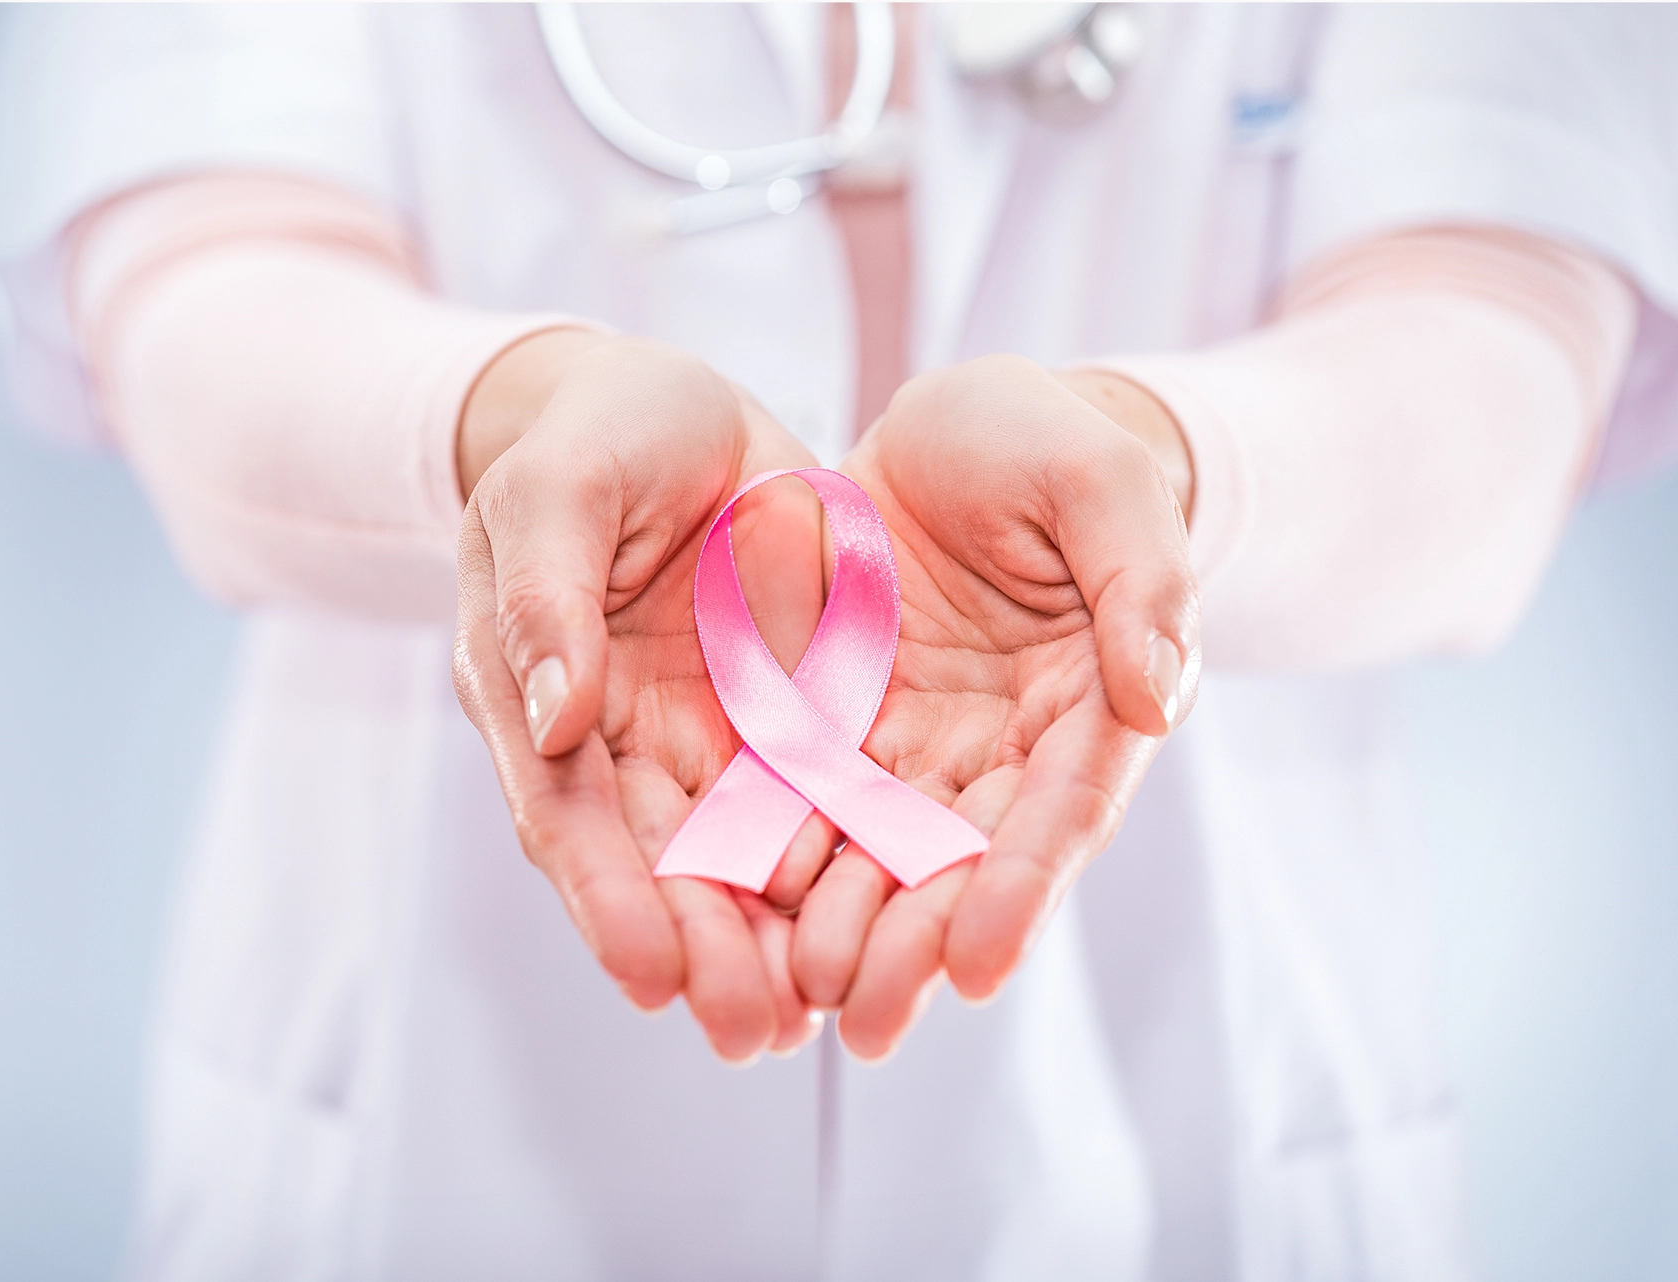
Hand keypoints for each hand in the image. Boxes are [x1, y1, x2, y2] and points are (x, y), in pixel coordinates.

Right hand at [454, 332, 834, 1062]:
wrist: (675, 409)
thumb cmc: (593, 435)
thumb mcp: (558, 491)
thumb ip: (549, 598)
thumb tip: (552, 716)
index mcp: (541, 700)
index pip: (569, 817)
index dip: (605, 898)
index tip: (648, 974)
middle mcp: (623, 745)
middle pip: (659, 867)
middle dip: (702, 952)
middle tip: (751, 1033)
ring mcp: (707, 740)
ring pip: (739, 860)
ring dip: (771, 942)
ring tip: (818, 1020)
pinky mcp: (787, 720)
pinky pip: (817, 804)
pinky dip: (842, 870)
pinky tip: (885, 929)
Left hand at [786, 356, 1201, 1059]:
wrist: (958, 424)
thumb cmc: (1054, 446)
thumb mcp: (1107, 486)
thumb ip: (1142, 585)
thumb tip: (1159, 696)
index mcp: (1085, 707)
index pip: (1062, 814)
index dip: (1023, 891)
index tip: (979, 964)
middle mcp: (999, 749)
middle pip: (962, 862)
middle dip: (915, 943)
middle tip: (867, 1021)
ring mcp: (913, 741)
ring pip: (878, 851)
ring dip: (843, 930)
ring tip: (800, 998)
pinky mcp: (834, 719)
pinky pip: (801, 793)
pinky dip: (777, 854)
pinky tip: (736, 910)